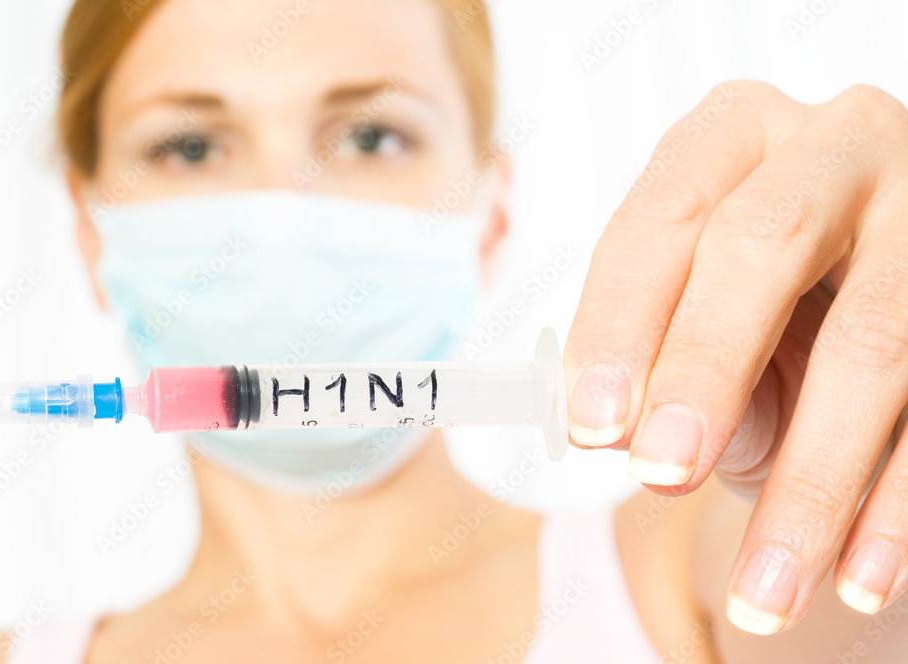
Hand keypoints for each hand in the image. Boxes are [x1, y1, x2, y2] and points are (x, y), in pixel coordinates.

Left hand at [562, 80, 907, 634]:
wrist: (856, 304)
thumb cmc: (755, 306)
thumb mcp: (698, 313)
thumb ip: (656, 357)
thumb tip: (613, 430)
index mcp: (734, 134)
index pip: (663, 217)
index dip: (621, 321)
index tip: (593, 427)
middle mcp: (837, 145)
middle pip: (765, 242)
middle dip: (706, 368)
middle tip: (659, 475)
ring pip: (877, 341)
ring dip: (813, 480)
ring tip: (762, 588)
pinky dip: (896, 505)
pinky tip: (858, 575)